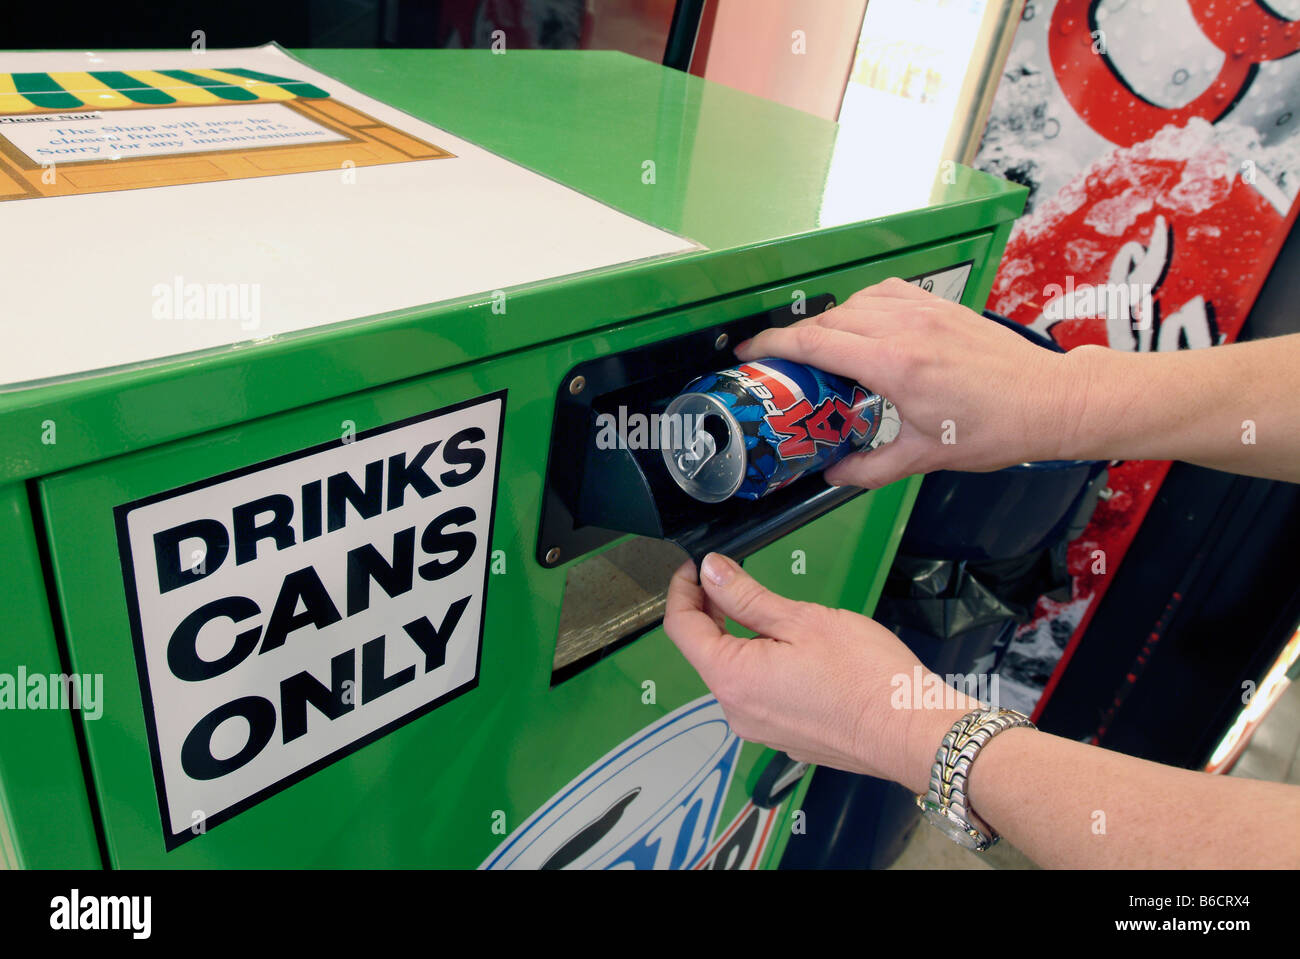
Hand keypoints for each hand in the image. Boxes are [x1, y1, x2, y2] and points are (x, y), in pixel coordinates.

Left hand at [663, 553, 980, 791]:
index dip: (683, 591)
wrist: (912, 732)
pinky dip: (766, 667)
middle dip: (714, 613)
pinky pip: (762, 695)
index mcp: (732, 678)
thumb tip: (711, 573)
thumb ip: (747, 596)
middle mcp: (737, 711)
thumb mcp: (802, 619)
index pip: (681, 628)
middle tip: (734, 579)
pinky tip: (797, 653)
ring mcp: (761, 729)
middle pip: (707, 652)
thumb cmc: (867, 677)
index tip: (696, 568)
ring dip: (743, 641)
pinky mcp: (786, 737)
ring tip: (776, 615)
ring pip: (737, 674)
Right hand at [734, 278, 1089, 487]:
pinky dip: (861, 305)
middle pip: (827, 319)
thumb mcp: (924, 456)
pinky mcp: (940, 305)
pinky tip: (861, 326)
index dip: (773, 344)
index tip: (749, 353)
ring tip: (821, 350)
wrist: (1048, 400)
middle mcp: (905, 328)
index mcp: (895, 366)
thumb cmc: (994, 430)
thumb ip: (869, 467)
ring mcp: (924, 310)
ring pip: (853, 302)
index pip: (815, 341)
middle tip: (779, 362)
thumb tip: (833, 474)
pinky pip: (885, 292)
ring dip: (829, 321)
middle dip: (795, 337)